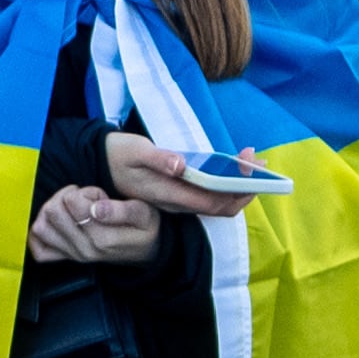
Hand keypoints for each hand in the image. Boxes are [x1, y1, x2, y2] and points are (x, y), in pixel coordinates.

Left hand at [27, 183, 157, 267]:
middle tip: (86, 200)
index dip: (84, 191)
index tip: (99, 195)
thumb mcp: (145, 215)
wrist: (144, 252)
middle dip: (68, 197)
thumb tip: (97, 208)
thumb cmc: (143, 228)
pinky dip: (43, 232)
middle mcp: (83, 250)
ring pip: (42, 227)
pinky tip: (58, 223)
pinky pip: (39, 248)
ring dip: (55, 211)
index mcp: (102, 239)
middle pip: (53, 211)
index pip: (72, 203)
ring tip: (74, 209)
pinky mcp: (65, 258)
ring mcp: (72, 255)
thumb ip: (123, 211)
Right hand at [99, 131, 250, 223]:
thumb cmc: (119, 154)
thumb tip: (180, 165)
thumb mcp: (135, 151)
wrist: (100, 162)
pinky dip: (226, 181)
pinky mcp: (178, 194)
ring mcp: (179, 200)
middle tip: (258, 161)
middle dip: (246, 187)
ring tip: (252, 160)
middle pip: (222, 206)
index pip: (213, 202)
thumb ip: (158, 159)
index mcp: (169, 194)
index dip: (238, 190)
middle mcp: (177, 203)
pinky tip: (233, 165)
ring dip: (239, 184)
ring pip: (217, 201)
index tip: (252, 169)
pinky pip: (208, 194)